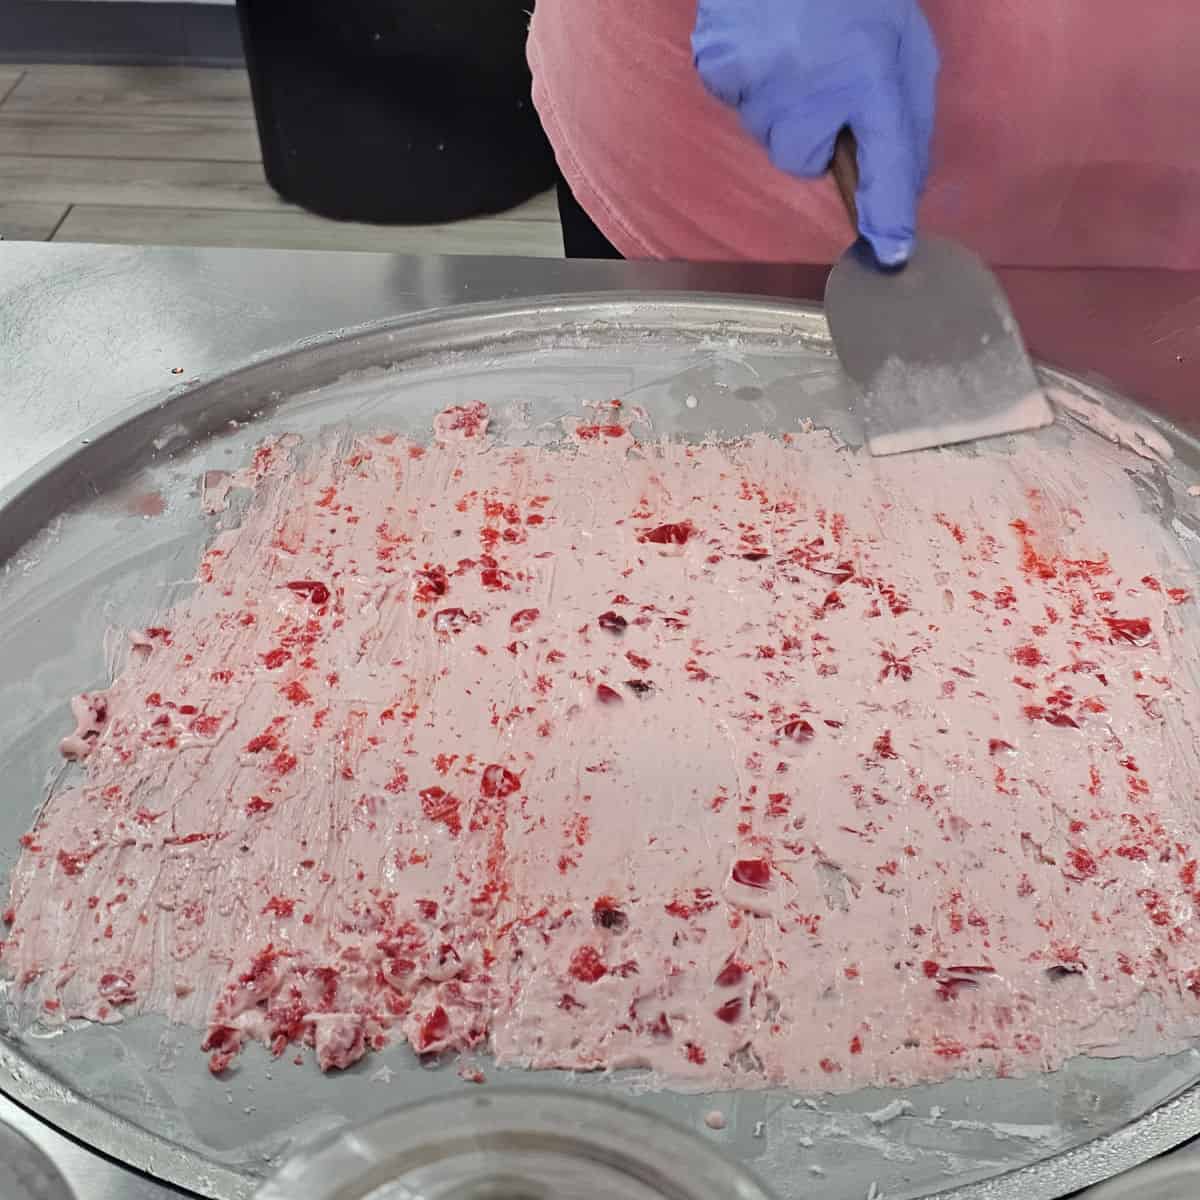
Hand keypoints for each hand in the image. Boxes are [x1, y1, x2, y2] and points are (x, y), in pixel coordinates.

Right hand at [693, 0, 938, 264]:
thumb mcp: (902, 46)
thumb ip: (905, 119)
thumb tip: (901, 189)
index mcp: (868, 72)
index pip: (885, 158)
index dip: (886, 210)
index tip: (889, 252)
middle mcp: (810, 86)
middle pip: (803, 159)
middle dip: (814, 134)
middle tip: (822, 81)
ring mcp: (757, 82)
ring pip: (767, 134)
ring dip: (781, 109)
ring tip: (791, 55)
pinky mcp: (719, 70)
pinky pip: (736, 103)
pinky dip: (749, 84)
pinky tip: (762, 48)